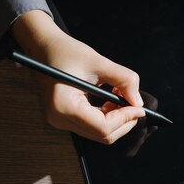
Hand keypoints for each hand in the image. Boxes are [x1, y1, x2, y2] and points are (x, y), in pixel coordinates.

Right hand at [10, 10, 144, 143]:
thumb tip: (139, 102)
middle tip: (134, 103)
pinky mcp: (65, 119)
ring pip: (100, 133)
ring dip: (117, 119)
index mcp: (64, 106)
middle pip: (103, 135)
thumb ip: (123, 80)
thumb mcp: (98, 62)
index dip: (125, 119)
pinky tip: (112, 101)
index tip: (140, 108)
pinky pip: (93, 126)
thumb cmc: (66, 51)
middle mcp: (60, 119)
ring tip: (121, 96)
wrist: (43, 48)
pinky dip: (108, 117)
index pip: (103, 127)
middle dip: (124, 121)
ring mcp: (61, 121)